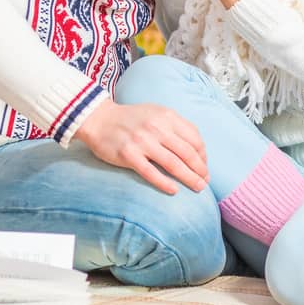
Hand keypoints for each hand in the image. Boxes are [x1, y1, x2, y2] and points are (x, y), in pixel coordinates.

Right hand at [74, 100, 207, 194]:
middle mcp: (156, 127)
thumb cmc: (130, 119)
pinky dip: (164, 183)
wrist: (98, 118)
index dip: (203, 155)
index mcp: (166, 116)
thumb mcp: (155, 113)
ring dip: (189, 178)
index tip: (204, 166)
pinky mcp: (128, 154)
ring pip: (173, 164)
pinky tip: (174, 191)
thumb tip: (196, 148)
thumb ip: (174, 126)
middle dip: (200, 169)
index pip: (194, 138)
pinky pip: (150, 172)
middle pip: (187, 152)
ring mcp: (142, 141)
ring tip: (198, 188)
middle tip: (205, 182)